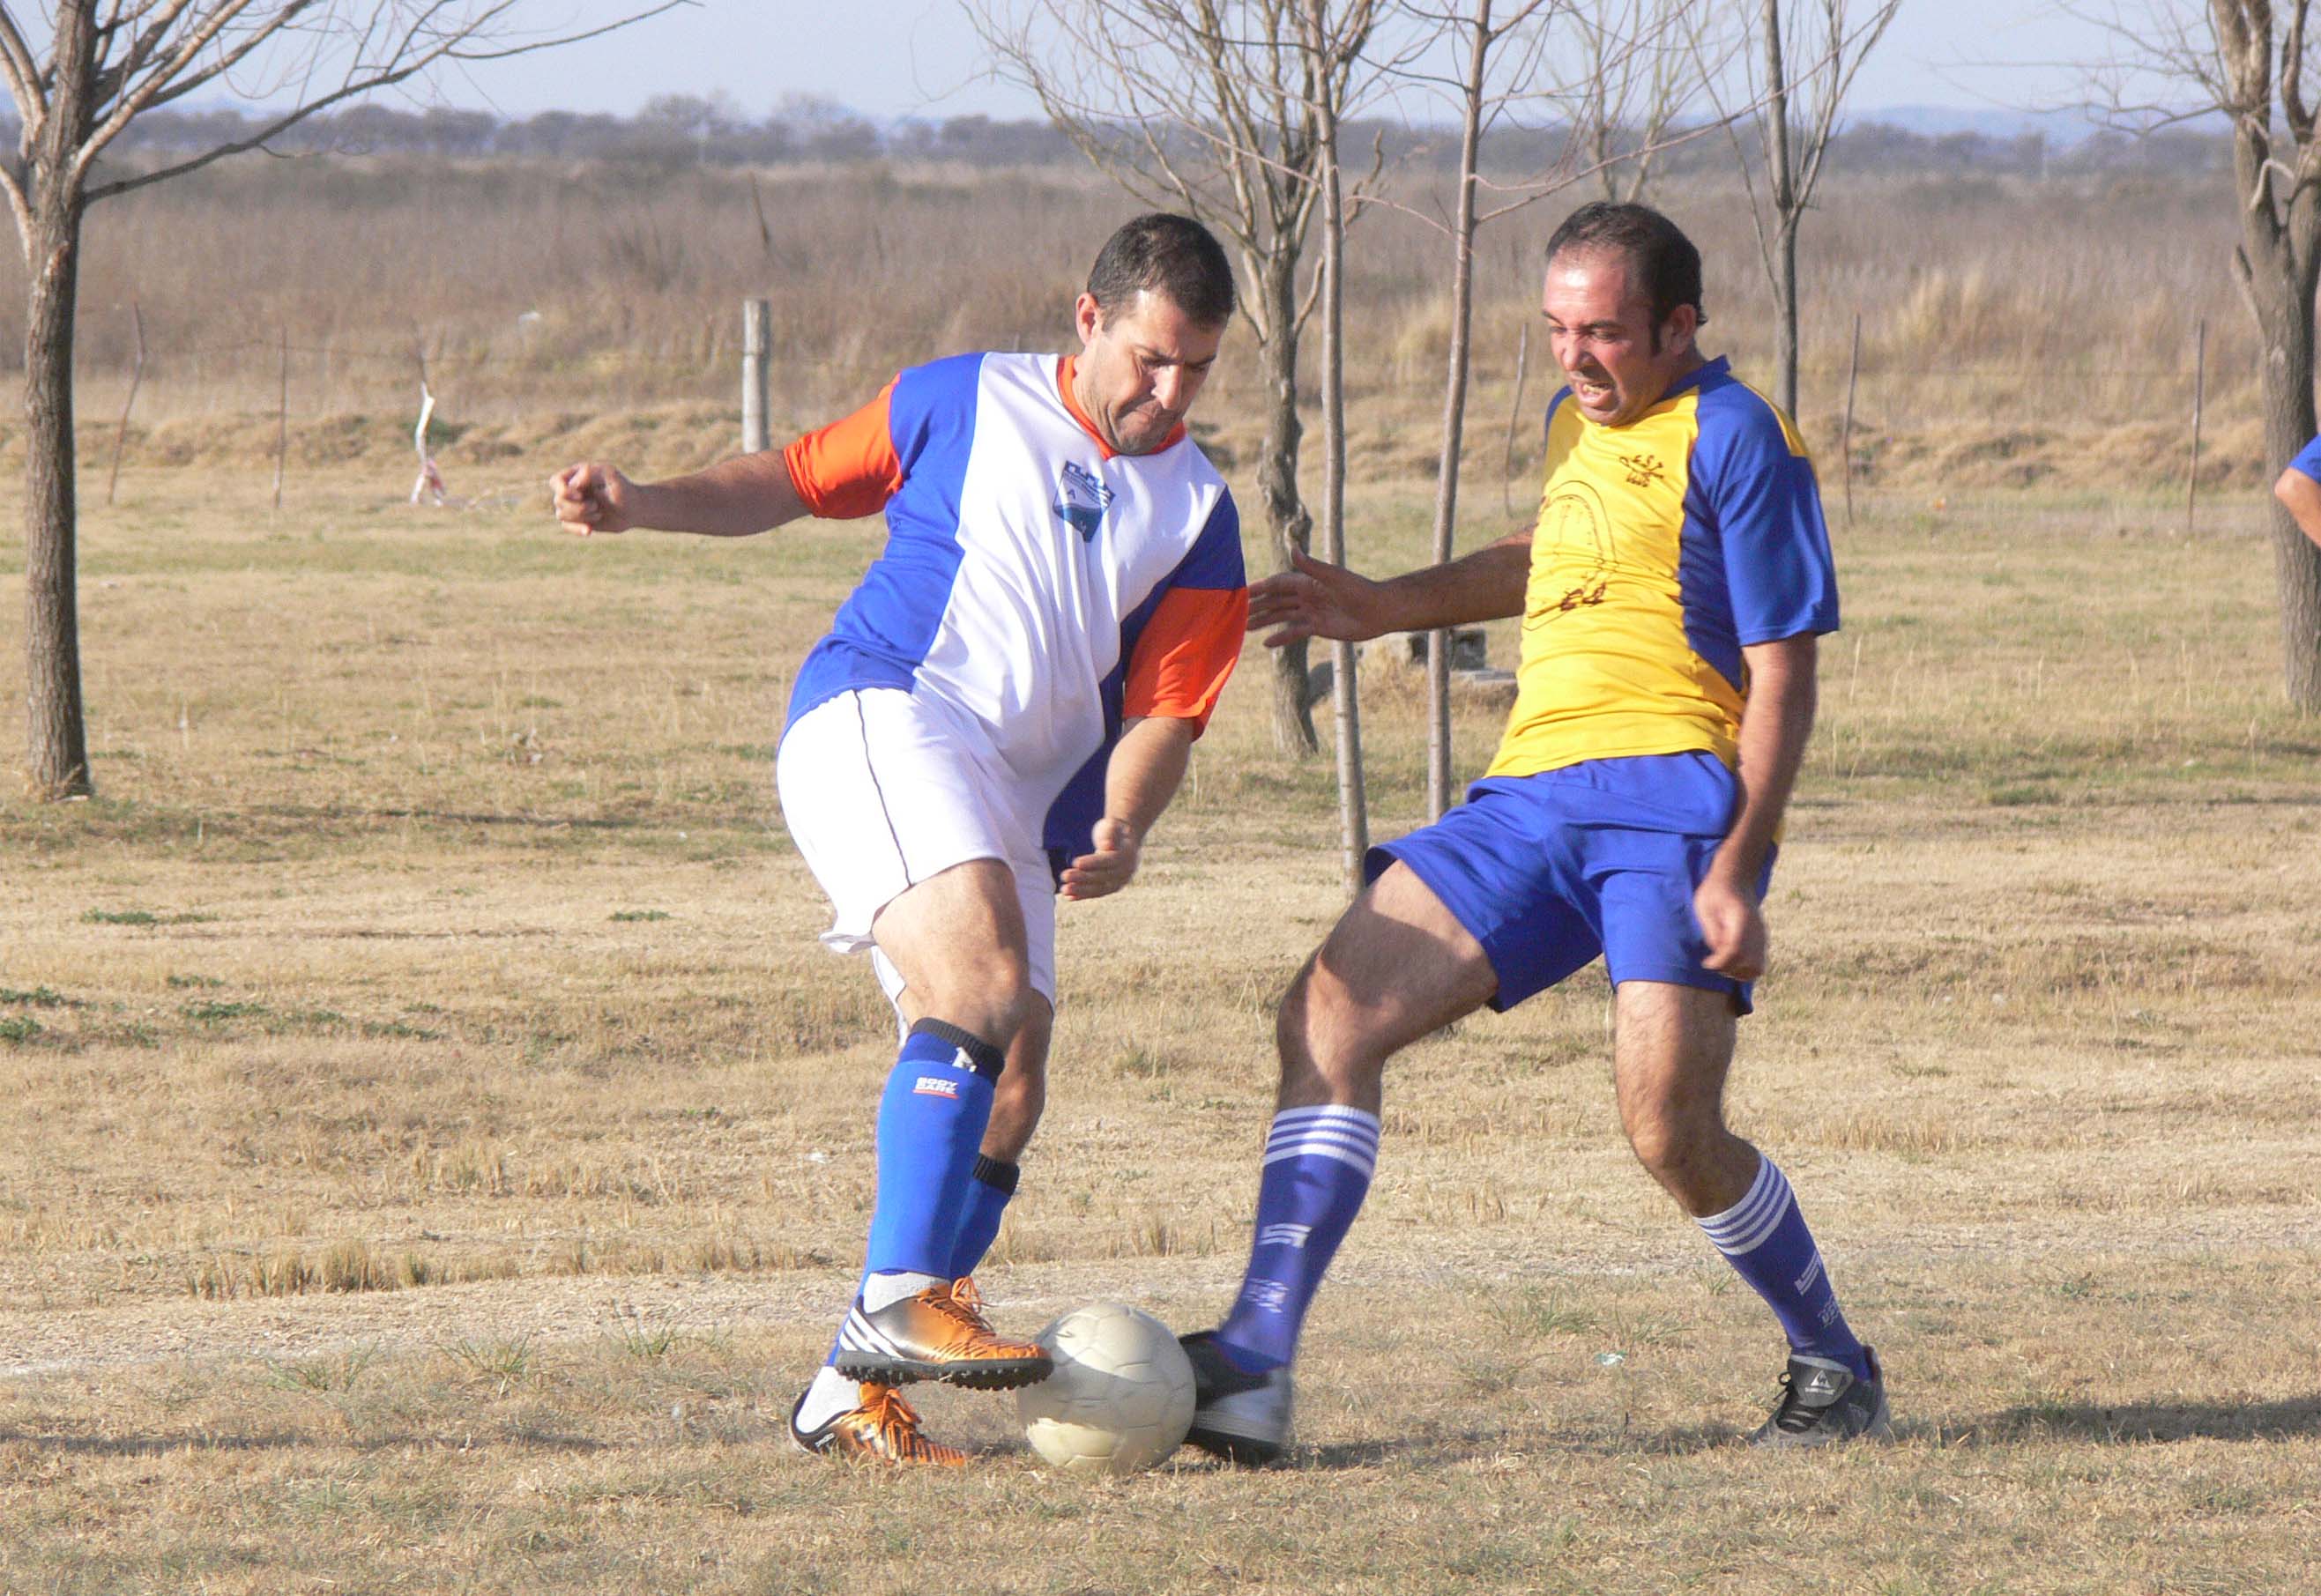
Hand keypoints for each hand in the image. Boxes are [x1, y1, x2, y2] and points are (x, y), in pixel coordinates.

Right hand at [550, 461, 637, 535]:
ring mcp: (573, 505)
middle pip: (558, 500)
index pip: (555, 481)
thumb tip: (573, 484)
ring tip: (598, 514)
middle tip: (596, 506)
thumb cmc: (623, 488)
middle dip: (577, 507)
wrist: (633, 509)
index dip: (563, 490)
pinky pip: (566, 526)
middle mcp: (571, 490)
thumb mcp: (611, 475)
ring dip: (580, 516)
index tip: (580, 496)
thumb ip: (591, 473)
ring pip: (561, 514)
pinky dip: (576, 529)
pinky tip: (589, 531)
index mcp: (576, 475)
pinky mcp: (578, 519)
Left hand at [1060, 817, 1140, 900]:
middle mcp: (1126, 871)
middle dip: (1083, 878)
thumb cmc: (1115, 830)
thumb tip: (1107, 845)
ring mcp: (1119, 881)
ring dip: (1081, 890)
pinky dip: (1083, 895)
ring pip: (1099, 888)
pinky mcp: (1111, 888)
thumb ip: (1111, 833)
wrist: (1124, 841)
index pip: (1110, 861)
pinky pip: (1096, 893)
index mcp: (1127, 854)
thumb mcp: (1114, 825)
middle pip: (1103, 877)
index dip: (1093, 863)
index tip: (1076, 862)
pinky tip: (1069, 897)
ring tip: (1064, 889)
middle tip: (1064, 876)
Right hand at [1246, 545, 1387, 647]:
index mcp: (1308, 582)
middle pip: (1276, 601)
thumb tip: (1292, 548)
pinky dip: (1281, 638)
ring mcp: (1312, 612)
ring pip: (1282, 616)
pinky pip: (1294, 632)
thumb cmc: (1359, 590)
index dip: (1260, 588)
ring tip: (1245, 628)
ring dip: (1264, 621)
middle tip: (1236, 614)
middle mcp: (1307, 596)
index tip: (1242, 593)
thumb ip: (1311, 566)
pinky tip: (1267, 644)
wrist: (1379, 611)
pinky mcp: (1318, 627)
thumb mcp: (1334, 576)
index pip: (1278, 584)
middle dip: (1257, 606)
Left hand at [1693, 870, 1767, 981]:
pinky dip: (1744, 968)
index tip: (1706, 962)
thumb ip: (1712, 931)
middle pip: (1751, 965)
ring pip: (1757, 969)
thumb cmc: (1716, 892)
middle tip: (1713, 961)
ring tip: (1722, 963)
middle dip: (1729, 969)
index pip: (1737, 951)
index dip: (1720, 962)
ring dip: (1738, 972)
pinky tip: (1730, 960)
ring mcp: (1762, 937)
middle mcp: (1757, 931)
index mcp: (1743, 920)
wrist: (1735, 880)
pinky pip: (1758, 964)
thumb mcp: (1705, 907)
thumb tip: (1718, 951)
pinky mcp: (1761, 941)